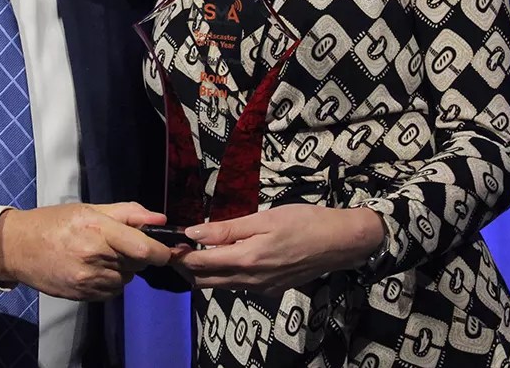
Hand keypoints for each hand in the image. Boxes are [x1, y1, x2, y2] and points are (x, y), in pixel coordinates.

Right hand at [0, 202, 171, 300]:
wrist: (18, 248)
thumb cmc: (54, 223)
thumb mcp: (90, 208)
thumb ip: (128, 213)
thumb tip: (161, 219)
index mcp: (98, 229)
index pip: (144, 248)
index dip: (163, 252)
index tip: (168, 250)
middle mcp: (94, 256)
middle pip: (138, 263)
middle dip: (139, 254)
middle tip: (120, 243)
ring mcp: (88, 279)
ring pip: (127, 278)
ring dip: (123, 268)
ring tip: (101, 254)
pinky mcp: (83, 295)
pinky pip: (113, 291)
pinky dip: (111, 281)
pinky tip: (94, 268)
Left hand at [173, 205, 383, 295]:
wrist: (339, 243)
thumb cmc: (303, 222)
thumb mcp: (263, 219)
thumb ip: (227, 229)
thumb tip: (193, 232)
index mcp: (246, 259)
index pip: (200, 263)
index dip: (180, 254)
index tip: (170, 241)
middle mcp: (250, 280)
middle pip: (204, 281)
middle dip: (186, 267)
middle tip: (177, 248)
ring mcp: (261, 288)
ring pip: (220, 286)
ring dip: (203, 272)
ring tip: (195, 252)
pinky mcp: (270, 290)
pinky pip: (237, 286)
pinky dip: (223, 275)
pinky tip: (224, 258)